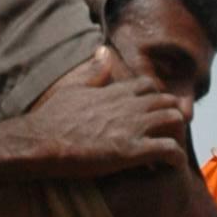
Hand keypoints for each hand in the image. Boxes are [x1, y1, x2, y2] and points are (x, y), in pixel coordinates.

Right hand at [15, 72, 188, 183]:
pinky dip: (175, 156)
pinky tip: (170, 164)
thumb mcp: (73, 88)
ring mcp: (132, 127)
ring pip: (173, 119)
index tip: (152, 112)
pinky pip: (168, 149)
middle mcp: (128, 105)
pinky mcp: (131, 151)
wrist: (40, 141)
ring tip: (170, 146)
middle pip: (166, 101)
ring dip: (176, 133)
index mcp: (114, 91)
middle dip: (171, 115)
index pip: (148, 86)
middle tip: (166, 133)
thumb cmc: (51, 118)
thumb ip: (93, 72)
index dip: (154, 98)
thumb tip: (104, 51)